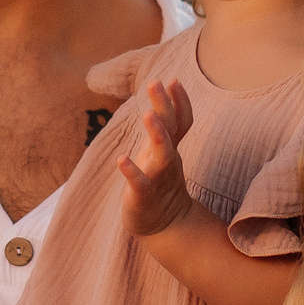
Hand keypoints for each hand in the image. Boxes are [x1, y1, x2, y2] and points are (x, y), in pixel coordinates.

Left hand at [117, 79, 195, 236]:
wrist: (165, 226)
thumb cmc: (160, 183)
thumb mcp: (165, 152)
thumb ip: (167, 128)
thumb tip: (165, 99)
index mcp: (171, 148)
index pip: (182, 121)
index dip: (180, 101)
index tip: (173, 78)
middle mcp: (167, 160)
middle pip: (171, 130)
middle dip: (165, 106)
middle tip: (155, 82)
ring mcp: (157, 178)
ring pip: (162, 155)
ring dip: (157, 135)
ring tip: (148, 114)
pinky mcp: (143, 196)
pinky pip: (140, 183)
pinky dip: (132, 171)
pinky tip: (122, 159)